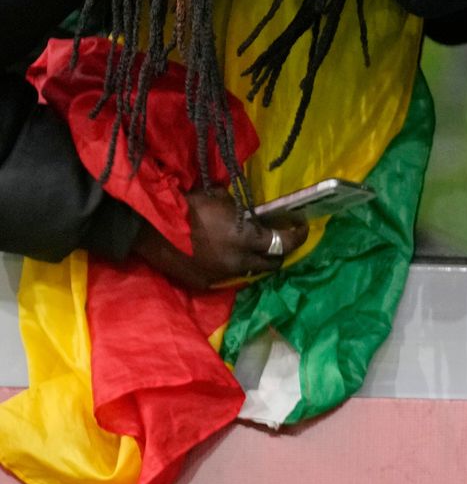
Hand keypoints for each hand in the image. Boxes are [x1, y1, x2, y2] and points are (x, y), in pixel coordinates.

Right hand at [129, 188, 306, 288]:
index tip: (300, 227)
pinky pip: (227, 277)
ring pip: (250, 272)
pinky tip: (222, 254)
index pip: (284, 243)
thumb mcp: (220, 199)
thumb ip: (242, 209)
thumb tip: (253, 214)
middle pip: (272, 263)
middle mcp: (238, 261)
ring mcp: (221, 276)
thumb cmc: (186, 205)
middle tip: (276, 238)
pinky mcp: (204, 284)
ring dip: (253, 260)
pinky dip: (231, 267)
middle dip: (278, 251)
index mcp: (246, 238)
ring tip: (247, 246)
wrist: (148, 226)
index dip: (297, 235)